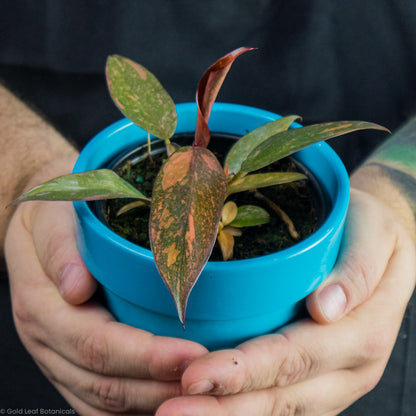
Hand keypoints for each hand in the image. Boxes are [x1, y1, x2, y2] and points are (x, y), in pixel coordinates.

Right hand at [5, 167, 207, 414]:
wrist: (35, 231)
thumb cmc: (52, 218)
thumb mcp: (52, 217)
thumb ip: (61, 248)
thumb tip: (75, 287)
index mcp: (41, 303)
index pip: (96, 342)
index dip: (145, 355)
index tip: (192, 353)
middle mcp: (46, 338)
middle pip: (102, 381)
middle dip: (157, 385)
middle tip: (206, 377)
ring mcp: (55, 357)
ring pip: (100, 402)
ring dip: (148, 403)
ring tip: (194, 395)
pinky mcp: (66, 364)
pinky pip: (95, 403)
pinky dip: (131, 409)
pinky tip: (162, 400)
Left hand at [156, 189, 415, 415]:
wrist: (383, 249)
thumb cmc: (369, 234)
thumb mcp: (374, 236)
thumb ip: (356, 271)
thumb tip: (325, 307)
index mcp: (362, 333)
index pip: (295, 357)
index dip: (243, 370)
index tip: (193, 375)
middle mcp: (349, 369)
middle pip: (280, 396)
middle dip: (222, 406)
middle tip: (167, 410)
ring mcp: (335, 382)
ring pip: (279, 411)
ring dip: (226, 415)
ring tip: (176, 414)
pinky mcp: (321, 382)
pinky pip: (283, 407)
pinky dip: (243, 410)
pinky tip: (209, 407)